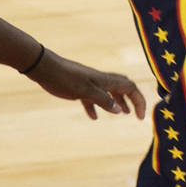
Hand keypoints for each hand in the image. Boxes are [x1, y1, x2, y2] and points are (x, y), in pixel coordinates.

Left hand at [26, 48, 146, 119]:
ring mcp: (89, 82)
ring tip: (122, 114)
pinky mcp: (78, 86)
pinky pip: (93, 97)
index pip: (130, 88)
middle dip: (132, 100)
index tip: (141, 118)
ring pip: (109, 92)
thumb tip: (119, 110)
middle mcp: (100, 80)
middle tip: (137, 114)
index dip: (139, 101)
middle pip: (123, 88)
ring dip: (117, 102)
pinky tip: (94, 117)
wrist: (44, 68)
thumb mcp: (84, 91)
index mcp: (104, 80)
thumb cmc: (63, 78)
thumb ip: (102, 100)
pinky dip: (97, 106)